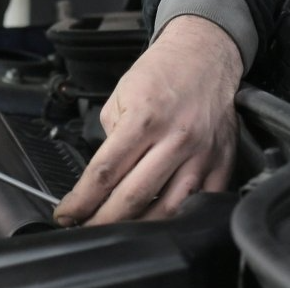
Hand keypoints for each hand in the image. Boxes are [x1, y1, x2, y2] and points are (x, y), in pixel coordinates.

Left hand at [53, 16, 242, 225]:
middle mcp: (176, 139)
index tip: (66, 214)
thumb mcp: (121, 96)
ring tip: (118, 235)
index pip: (105, 172)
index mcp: (144, 119)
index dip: (81, 201)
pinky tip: (160, 226)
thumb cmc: (161, 73)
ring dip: (139, 230)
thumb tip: (103, 178)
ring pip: (169, 209)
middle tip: (85, 231)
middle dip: (102, 221)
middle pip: (134, 197)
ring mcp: (202, 154)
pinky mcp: (223, 163)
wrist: (204, 55)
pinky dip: (179, 220)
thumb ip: (111, 138)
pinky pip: (202, 203)